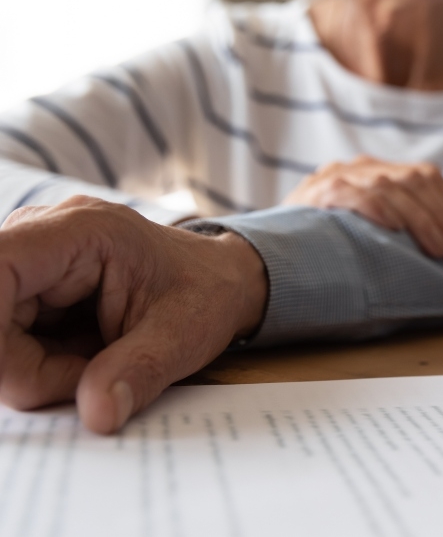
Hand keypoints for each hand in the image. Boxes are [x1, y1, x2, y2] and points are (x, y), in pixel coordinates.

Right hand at [0, 196, 266, 433]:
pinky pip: (6, 344)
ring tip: (98, 363)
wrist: (218, 280)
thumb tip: (97, 416)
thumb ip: (139, 372)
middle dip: (29, 371)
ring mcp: (27, 262)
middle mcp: (39, 235)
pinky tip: (83, 358)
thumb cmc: (205, 294)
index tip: (20, 381)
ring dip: (37, 373)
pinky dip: (39, 367)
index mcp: (81, 231)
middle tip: (92, 381)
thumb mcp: (185, 336)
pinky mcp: (22, 289)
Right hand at [284, 156, 442, 265]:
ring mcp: (338, 175)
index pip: (428, 176)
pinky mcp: (318, 192)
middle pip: (417, 181)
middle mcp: (360, 167)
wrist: (263, 248)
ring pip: (393, 187)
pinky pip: (356, 194)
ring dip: (423, 222)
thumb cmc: (326, 245)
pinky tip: (396, 229)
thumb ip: (400, 224)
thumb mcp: (367, 227)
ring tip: (441, 252)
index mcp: (377, 171)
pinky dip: (380, 210)